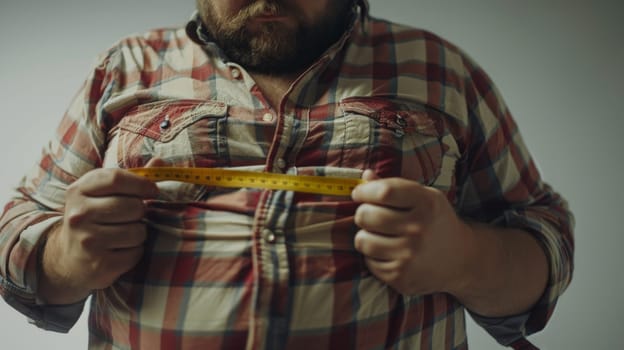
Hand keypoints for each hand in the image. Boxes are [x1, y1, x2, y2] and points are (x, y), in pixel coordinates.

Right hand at [40, 167, 158, 303]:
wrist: (69, 257)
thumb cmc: (95, 217)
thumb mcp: (104, 192)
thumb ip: (133, 177)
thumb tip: (161, 161)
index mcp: (78, 190)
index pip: (116, 178)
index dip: (142, 184)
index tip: (152, 190)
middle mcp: (78, 215)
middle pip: (132, 206)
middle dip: (140, 211)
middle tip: (131, 216)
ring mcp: (87, 241)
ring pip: (138, 231)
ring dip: (139, 232)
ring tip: (124, 233)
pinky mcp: (99, 264)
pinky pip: (136, 252)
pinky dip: (135, 251)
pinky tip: (119, 250)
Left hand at [351, 170, 475, 295]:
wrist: (461, 259)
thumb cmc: (435, 222)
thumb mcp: (424, 198)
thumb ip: (394, 186)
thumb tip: (365, 177)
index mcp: (426, 203)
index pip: (383, 192)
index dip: (364, 191)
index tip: (359, 193)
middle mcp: (419, 229)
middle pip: (367, 215)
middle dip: (363, 213)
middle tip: (370, 215)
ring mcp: (409, 255)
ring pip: (362, 240)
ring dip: (365, 236)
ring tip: (377, 235)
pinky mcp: (400, 277)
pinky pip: (368, 261)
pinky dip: (373, 256)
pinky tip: (388, 252)